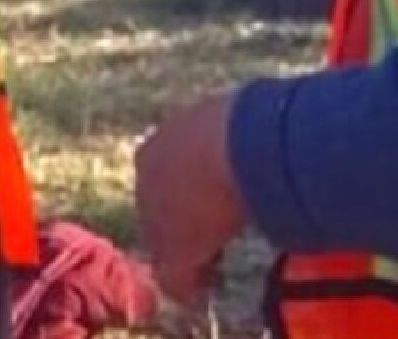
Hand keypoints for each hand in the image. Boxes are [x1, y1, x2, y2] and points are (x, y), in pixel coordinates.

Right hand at [134, 92, 247, 311]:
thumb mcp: (181, 255)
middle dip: (195, 217)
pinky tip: (257, 179)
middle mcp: (158, 141)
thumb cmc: (202, 203)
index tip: (210, 268)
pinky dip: (239, 164)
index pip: (154, 219)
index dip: (180, 250)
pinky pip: (231, 145)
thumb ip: (175, 277)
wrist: (239, 144)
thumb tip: (184, 290)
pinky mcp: (226, 107)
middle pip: (176, 189)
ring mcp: (191, 119)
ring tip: (245, 209)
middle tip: (226, 240)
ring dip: (216, 188)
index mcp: (141, 170)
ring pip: (202, 165)